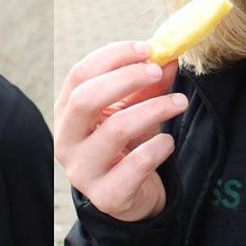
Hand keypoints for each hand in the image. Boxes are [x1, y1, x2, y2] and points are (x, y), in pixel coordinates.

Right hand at [54, 41, 188, 221]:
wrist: (131, 197)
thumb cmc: (128, 145)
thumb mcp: (135, 109)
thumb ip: (149, 84)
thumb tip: (169, 56)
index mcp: (67, 112)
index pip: (79, 74)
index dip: (113, 57)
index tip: (146, 48)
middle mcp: (66, 140)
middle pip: (85, 99)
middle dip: (126, 79)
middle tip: (158, 71)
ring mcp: (82, 171)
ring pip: (115, 130)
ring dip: (153, 110)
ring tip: (179, 103)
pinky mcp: (106, 196)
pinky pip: (135, 164)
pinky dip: (158, 147)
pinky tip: (168, 142)